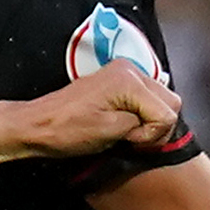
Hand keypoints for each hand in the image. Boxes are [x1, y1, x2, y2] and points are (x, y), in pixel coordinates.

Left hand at [6, 64, 181, 158]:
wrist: (39, 125)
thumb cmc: (67, 130)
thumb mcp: (112, 131)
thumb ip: (144, 125)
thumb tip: (159, 124)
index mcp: (129, 80)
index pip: (167, 113)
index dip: (152, 134)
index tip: (130, 140)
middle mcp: (130, 69)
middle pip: (171, 102)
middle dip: (156, 125)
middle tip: (131, 137)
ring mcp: (124, 72)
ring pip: (163, 100)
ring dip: (150, 120)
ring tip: (126, 130)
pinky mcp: (118, 80)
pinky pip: (148, 98)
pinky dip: (142, 113)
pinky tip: (124, 122)